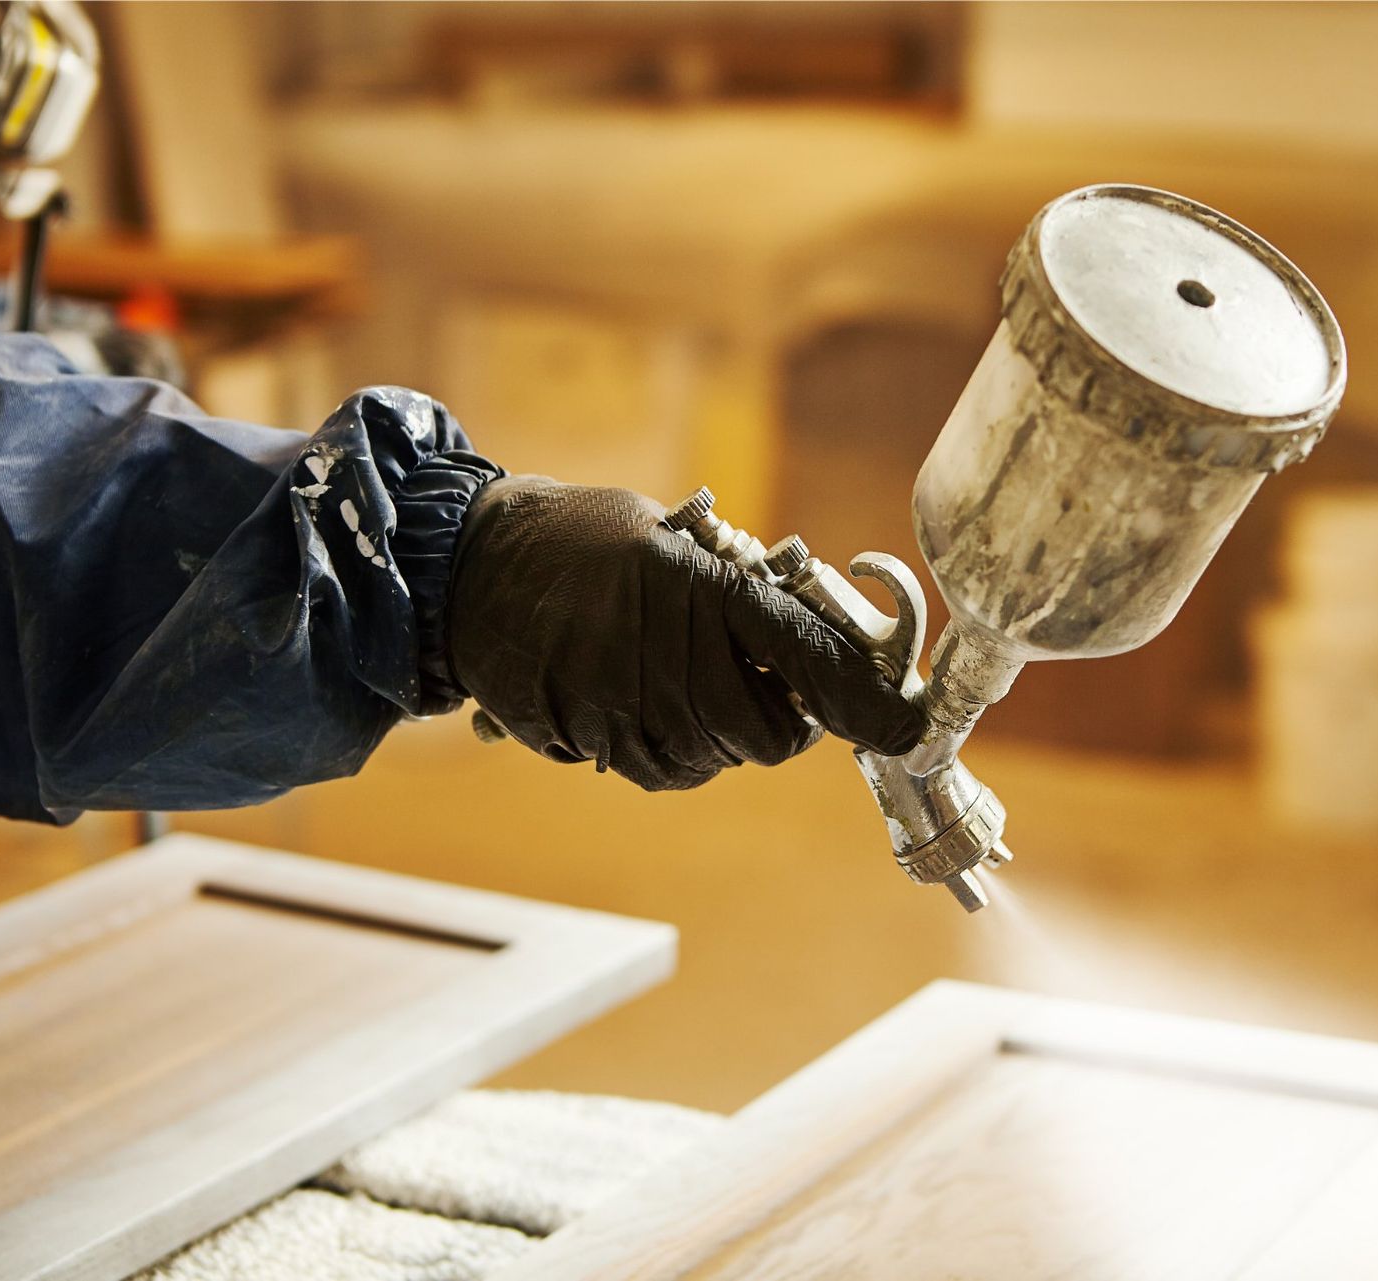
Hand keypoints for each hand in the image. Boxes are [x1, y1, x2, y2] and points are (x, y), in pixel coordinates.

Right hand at [447, 478, 925, 789]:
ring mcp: (629, 709)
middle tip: (759, 681)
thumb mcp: (677, 541)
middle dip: (782, 718)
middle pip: (771, 736)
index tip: (908, 725)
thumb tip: (824, 647)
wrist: (470, 567)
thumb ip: (746, 597)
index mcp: (704, 588)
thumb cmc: (583, 542)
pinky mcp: (592, 742)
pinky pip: (664, 771)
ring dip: (721, 732)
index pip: (813, 659)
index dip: (870, 703)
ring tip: (681, 676)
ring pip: (717, 759)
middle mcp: (672, 657)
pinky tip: (644, 699)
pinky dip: (674, 748)